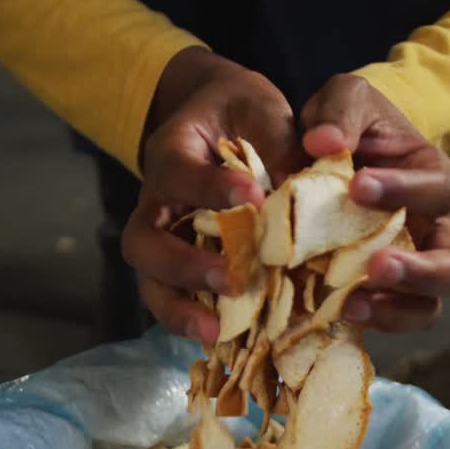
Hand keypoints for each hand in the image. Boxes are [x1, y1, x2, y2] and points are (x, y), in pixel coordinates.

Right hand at [121, 47, 302, 341]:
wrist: (222, 114)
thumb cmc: (243, 111)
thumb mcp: (263, 111)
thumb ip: (280, 146)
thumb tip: (306, 195)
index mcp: (172, 152)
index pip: (176, 171)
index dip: (208, 187)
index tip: (253, 195)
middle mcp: (156, 200)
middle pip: (142, 241)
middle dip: (182, 264)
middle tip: (230, 276)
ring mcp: (163, 237)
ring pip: (149, 279)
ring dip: (178, 307)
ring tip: (215, 329)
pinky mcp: (181, 263)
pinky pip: (175, 297)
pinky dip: (195, 318)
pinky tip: (227, 337)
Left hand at [301, 74, 449, 332]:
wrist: (333, 149)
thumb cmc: (348, 123)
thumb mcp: (344, 99)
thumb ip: (338, 111)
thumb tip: (324, 143)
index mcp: (432, 177)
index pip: (437, 189)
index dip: (403, 190)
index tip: (358, 185)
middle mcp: (433, 229)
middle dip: (423, 272)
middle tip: (377, 267)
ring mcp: (411, 266)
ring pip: (433, 305)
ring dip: (398, 310)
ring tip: (353, 304)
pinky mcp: (380, 291)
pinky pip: (389, 320)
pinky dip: (368, 322)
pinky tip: (334, 312)